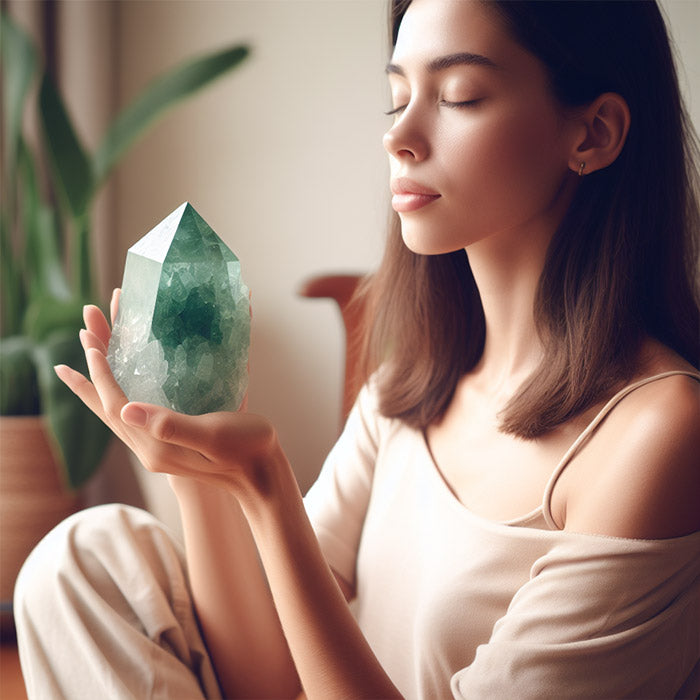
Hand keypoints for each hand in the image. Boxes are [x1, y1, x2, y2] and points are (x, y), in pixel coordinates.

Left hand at [54, 291, 284, 500]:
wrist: (263, 474)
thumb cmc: (245, 450)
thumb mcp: (211, 434)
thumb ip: (171, 425)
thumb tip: (127, 408)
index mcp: (156, 445)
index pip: (117, 405)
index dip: (102, 373)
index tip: (92, 343)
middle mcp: (151, 447)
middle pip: (109, 408)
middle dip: (90, 377)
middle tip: (74, 346)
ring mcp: (160, 446)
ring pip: (120, 412)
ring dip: (101, 386)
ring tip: (88, 362)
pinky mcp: (172, 441)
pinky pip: (137, 415)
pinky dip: (123, 394)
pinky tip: (126, 386)